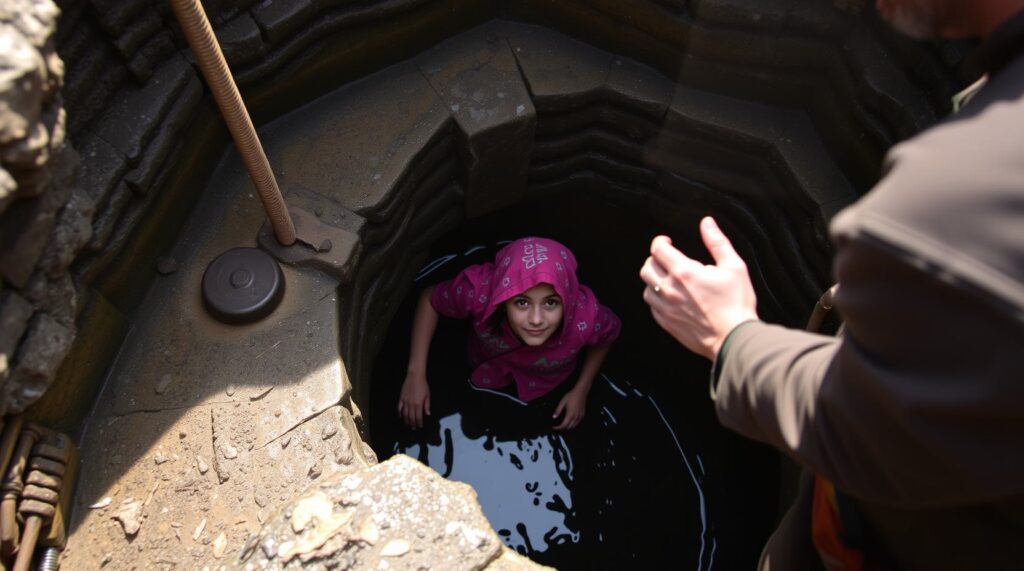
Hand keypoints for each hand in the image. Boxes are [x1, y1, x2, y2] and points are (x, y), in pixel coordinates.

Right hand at [397, 373, 430, 428]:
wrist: (415, 377)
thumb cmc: (423, 385)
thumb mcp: (428, 395)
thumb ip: (427, 405)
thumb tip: (428, 414)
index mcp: (418, 404)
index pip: (418, 417)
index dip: (419, 423)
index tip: (419, 426)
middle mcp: (411, 404)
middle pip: (411, 417)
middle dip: (412, 424)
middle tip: (413, 428)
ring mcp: (405, 401)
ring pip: (404, 414)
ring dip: (406, 420)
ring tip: (407, 424)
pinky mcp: (401, 398)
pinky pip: (399, 408)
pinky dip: (399, 413)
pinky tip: (400, 416)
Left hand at [553, 387, 586, 429]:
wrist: (581, 392)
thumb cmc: (571, 396)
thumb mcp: (562, 402)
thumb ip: (558, 410)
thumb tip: (554, 417)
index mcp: (570, 414)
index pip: (564, 425)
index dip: (558, 428)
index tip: (554, 427)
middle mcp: (576, 417)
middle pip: (569, 427)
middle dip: (562, 428)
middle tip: (557, 426)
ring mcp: (580, 416)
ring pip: (574, 426)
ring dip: (568, 427)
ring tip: (563, 425)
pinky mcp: (583, 415)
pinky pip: (577, 423)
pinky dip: (573, 424)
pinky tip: (569, 422)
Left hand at [640, 217, 758, 359]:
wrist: (733, 337)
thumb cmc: (736, 303)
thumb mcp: (734, 266)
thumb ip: (717, 242)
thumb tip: (707, 223)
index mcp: (684, 272)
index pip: (658, 249)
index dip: (660, 242)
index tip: (667, 242)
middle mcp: (670, 289)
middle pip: (647, 267)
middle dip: (655, 258)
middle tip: (666, 258)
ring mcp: (666, 308)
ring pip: (646, 287)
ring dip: (653, 279)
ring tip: (667, 278)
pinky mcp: (667, 323)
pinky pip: (652, 306)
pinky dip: (656, 298)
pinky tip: (669, 297)